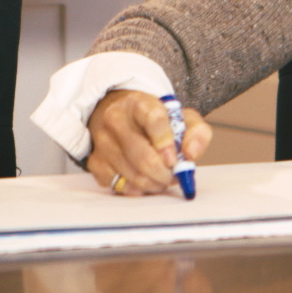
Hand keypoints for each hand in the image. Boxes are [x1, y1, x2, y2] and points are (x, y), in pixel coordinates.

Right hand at [86, 89, 212, 195]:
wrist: (122, 116)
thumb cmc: (156, 121)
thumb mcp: (182, 117)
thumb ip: (197, 132)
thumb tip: (190, 154)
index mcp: (139, 103)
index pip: (153, 119)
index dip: (166, 143)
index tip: (175, 159)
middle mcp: (116, 119)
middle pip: (143, 156)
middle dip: (165, 173)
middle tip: (174, 176)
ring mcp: (102, 141)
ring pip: (133, 175)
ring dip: (154, 184)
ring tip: (162, 177)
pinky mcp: (95, 161)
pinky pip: (119, 185)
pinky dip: (136, 189)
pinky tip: (143, 180)